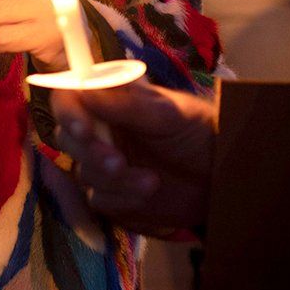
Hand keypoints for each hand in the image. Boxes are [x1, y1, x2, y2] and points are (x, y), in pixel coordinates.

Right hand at [50, 78, 216, 233]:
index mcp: (110, 103)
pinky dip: (122, 198)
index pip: (69, 100)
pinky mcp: (110, 196)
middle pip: (67, 139)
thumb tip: (86, 90)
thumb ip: (128, 104)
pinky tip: (148, 192)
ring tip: (152, 181)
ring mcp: (102, 166)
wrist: (222, 177)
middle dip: (90, 153)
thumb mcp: (171, 113)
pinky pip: (98, 199)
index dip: (68, 113)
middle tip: (118, 162)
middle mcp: (100, 132)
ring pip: (83, 173)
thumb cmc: (199, 133)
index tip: (83, 130)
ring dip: (115, 180)